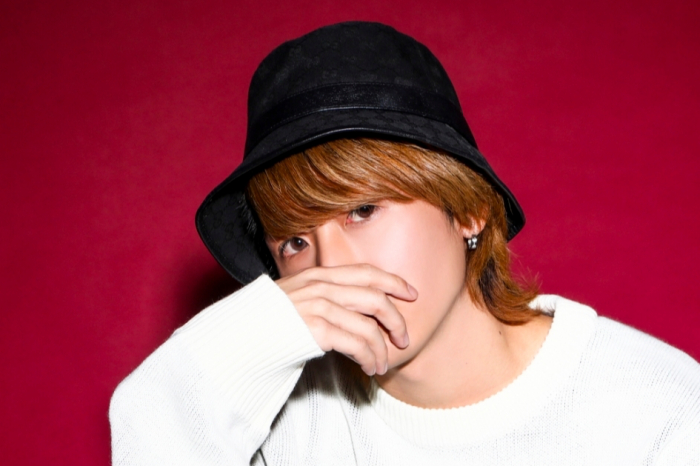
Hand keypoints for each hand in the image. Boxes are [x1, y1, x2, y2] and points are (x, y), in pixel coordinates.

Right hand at [276, 264, 417, 375]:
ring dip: (381, 348)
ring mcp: (317, 306)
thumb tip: (350, 308)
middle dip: (396, 318)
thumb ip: (321, 296)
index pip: (365, 271)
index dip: (393, 280)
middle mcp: (320, 286)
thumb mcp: (294, 297)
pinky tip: (368, 368)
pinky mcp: (315, 329)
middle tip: (404, 337)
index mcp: (317, 275)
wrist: (236, 337)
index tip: (411, 293)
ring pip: (369, 325)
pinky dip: (369, 357)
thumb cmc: (264, 322)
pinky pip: (357, 343)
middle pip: (375, 296)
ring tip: (381, 364)